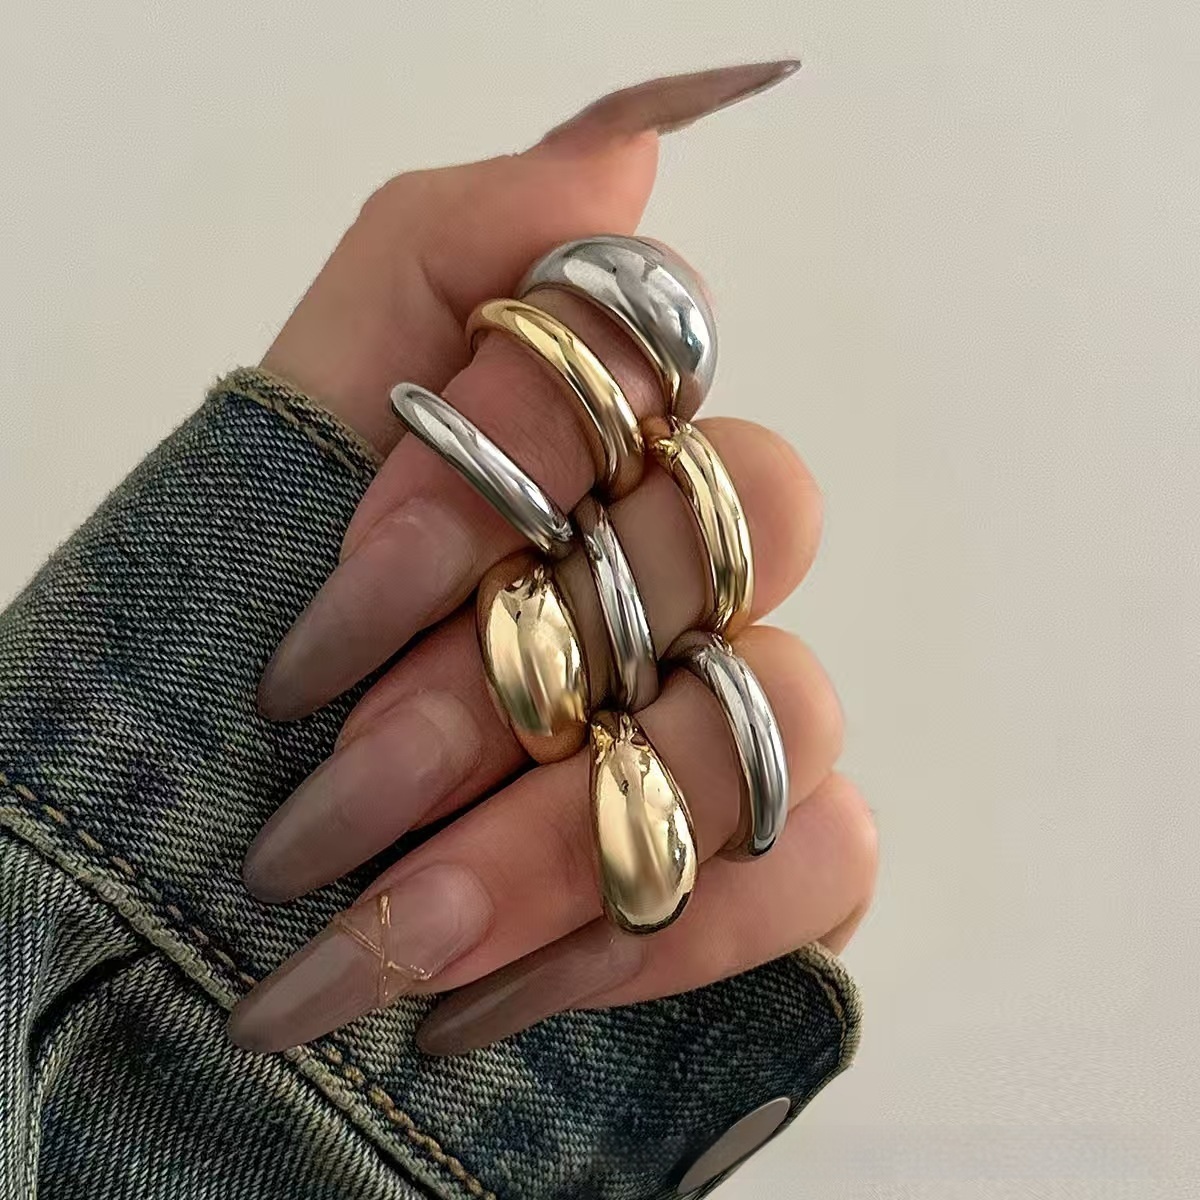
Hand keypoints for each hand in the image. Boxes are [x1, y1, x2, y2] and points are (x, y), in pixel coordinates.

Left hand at [227, 62, 876, 1055]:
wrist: (203, 904)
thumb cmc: (240, 673)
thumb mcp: (288, 448)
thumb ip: (436, 259)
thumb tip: (632, 149)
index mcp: (585, 448)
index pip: (644, 343)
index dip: (492, 462)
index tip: (329, 615)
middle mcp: (687, 559)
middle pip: (739, 517)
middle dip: (508, 677)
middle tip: (330, 802)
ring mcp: (750, 706)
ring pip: (775, 709)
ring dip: (556, 836)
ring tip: (387, 940)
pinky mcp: (783, 855)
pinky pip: (817, 864)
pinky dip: (653, 937)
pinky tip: (497, 992)